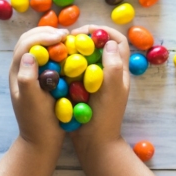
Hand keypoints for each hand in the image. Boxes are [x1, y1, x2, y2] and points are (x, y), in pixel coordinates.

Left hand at [9, 26, 68, 153]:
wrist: (41, 142)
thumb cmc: (38, 122)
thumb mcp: (32, 102)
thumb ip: (27, 79)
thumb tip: (30, 55)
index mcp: (17, 72)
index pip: (26, 44)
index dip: (42, 36)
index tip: (61, 36)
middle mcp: (21, 69)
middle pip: (29, 40)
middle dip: (46, 32)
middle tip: (65, 34)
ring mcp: (31, 73)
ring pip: (38, 46)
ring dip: (51, 38)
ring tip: (68, 39)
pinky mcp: (41, 78)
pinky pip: (47, 56)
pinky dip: (56, 49)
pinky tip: (70, 52)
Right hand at [68, 24, 130, 158]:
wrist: (95, 144)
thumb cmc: (105, 117)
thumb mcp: (112, 91)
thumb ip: (113, 66)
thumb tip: (109, 43)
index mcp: (120, 71)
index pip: (117, 41)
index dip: (103, 31)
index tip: (84, 31)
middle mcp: (109, 73)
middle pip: (100, 45)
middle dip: (85, 38)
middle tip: (68, 38)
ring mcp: (96, 81)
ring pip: (86, 56)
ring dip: (74, 50)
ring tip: (60, 49)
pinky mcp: (83, 89)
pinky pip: (76, 70)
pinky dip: (67, 64)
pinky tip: (55, 64)